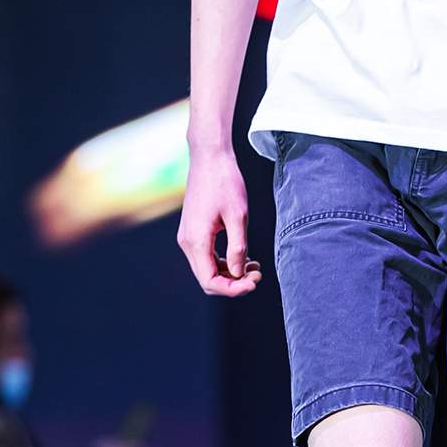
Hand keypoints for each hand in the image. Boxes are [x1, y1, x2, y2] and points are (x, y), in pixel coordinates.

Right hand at [178, 144, 261, 299]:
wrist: (210, 157)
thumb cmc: (224, 182)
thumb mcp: (238, 216)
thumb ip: (238, 247)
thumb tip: (238, 274)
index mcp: (196, 241)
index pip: (210, 281)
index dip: (233, 289)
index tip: (254, 283)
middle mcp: (187, 242)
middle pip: (207, 279)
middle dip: (233, 283)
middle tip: (258, 274)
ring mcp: (188, 237)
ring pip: (208, 269)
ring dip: (230, 273)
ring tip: (256, 266)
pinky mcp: (194, 230)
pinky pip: (208, 256)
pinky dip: (225, 261)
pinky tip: (245, 257)